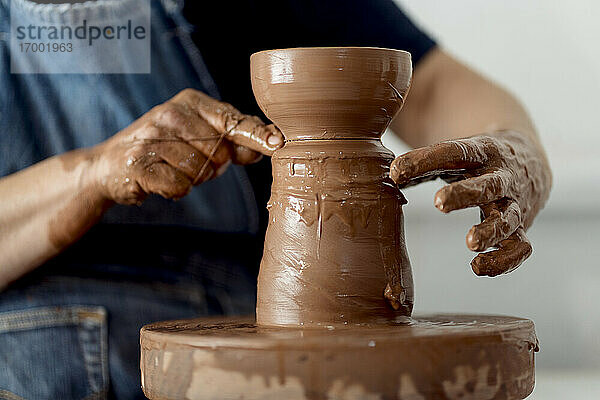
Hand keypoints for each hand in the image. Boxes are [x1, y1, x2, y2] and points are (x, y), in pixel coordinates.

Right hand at [91, 88, 283, 204]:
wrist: (110, 165)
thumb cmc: (165, 150)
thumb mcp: (199, 137)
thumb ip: (234, 140)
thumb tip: (269, 143)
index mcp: (190, 102)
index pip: (232, 120)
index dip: (256, 135)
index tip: (277, 143)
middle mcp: (170, 114)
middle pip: (220, 153)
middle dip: (212, 167)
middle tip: (189, 162)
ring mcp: (152, 137)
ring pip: (201, 172)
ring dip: (193, 180)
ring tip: (171, 169)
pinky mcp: (138, 164)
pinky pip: (180, 187)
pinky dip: (176, 191)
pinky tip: (161, 181)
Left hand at [390, 131, 550, 275]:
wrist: (527, 160)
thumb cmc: (476, 159)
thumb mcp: (454, 152)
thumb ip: (422, 163)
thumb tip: (388, 175)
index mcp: (483, 151)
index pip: (455, 152)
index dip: (425, 160)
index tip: (397, 171)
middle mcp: (503, 177)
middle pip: (488, 185)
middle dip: (465, 194)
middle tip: (439, 202)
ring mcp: (514, 203)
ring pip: (509, 219)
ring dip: (491, 231)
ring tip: (470, 243)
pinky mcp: (521, 228)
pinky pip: (520, 248)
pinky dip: (503, 261)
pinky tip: (477, 267)